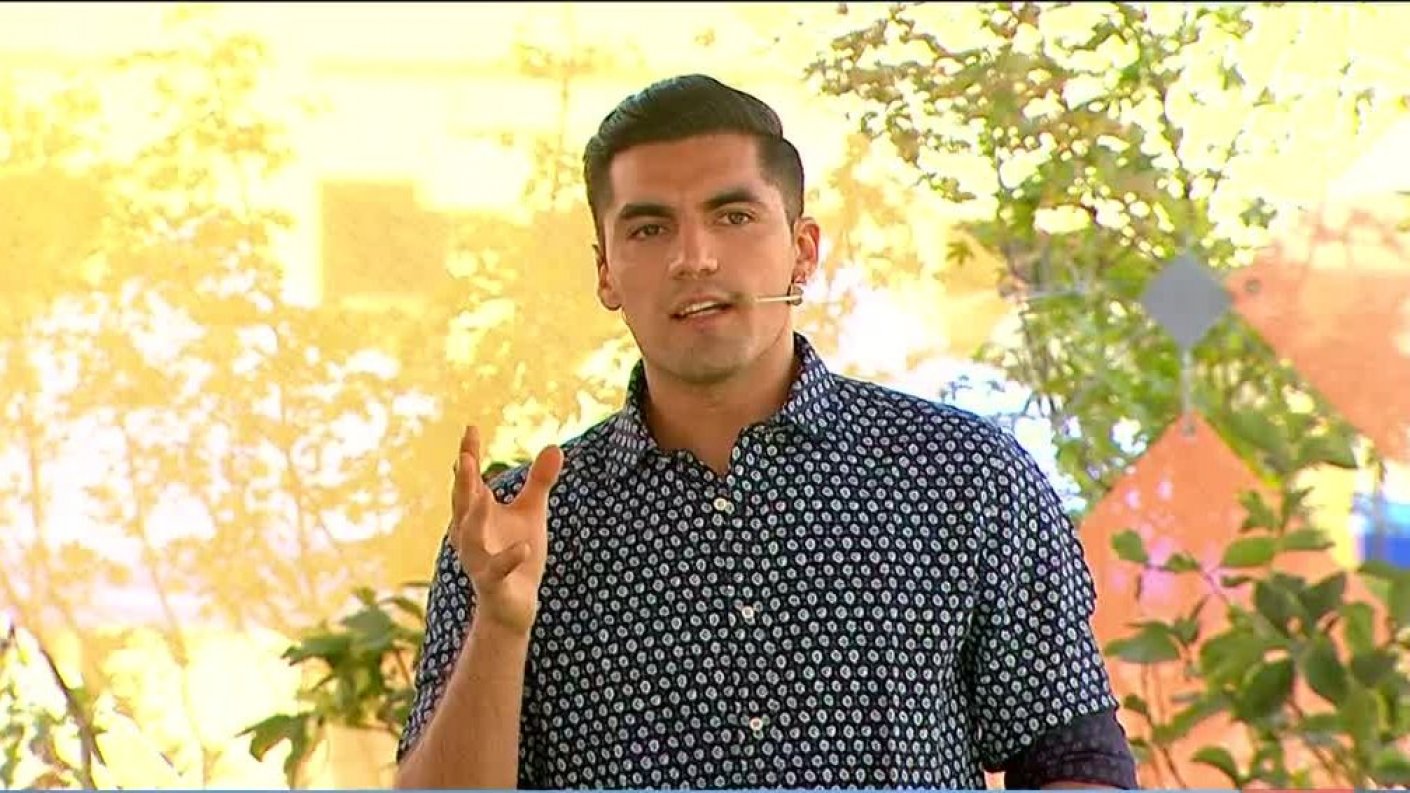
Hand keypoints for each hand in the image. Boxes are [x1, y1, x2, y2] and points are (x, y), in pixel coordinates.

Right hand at [449, 425, 563, 636]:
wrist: (514, 606)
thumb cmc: (518, 556)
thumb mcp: (531, 513)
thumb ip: (539, 481)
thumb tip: (554, 445)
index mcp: (478, 514)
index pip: (470, 481)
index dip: (469, 455)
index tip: (471, 428)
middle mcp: (471, 535)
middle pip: (462, 504)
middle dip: (462, 481)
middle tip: (464, 456)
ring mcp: (478, 560)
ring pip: (469, 537)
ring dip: (473, 516)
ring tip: (483, 494)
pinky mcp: (492, 584)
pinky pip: (496, 571)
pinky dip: (508, 559)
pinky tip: (525, 546)